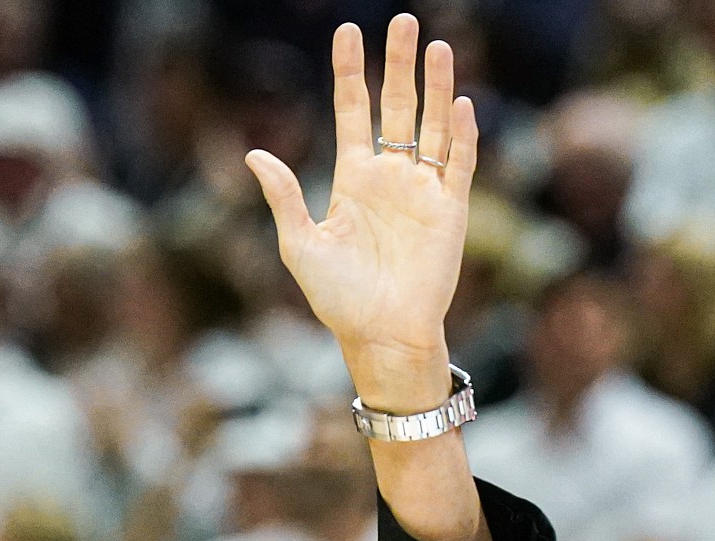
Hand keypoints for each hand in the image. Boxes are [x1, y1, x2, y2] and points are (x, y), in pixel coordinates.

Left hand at [244, 17, 477, 411]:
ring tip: (435, 46)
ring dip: (435, 86)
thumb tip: (255, 155)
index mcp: (353, 178)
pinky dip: (459, 135)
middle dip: (399, 65)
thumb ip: (284, 197)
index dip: (351, 72)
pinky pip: (457, 164)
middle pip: (398, 106)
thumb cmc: (337, 299)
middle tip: (403, 21)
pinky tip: (456, 103)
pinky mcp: (450, 211)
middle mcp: (391, 176)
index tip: (349, 31)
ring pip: (432, 125)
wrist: (381, 335)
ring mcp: (423, 191)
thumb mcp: (301, 245)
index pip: (354, 110)